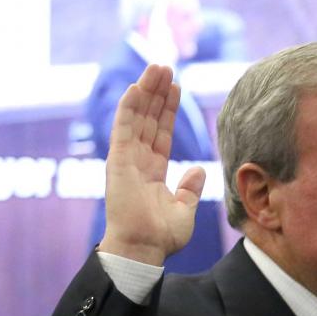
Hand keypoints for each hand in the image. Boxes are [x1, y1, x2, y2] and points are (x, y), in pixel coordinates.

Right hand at [99, 64, 204, 264]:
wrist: (144, 249)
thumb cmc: (161, 236)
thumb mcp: (184, 209)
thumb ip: (190, 188)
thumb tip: (198, 170)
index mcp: (152, 170)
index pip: (161, 132)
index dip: (168, 109)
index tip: (176, 87)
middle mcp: (137, 161)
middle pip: (148, 119)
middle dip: (157, 92)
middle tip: (165, 66)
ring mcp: (126, 159)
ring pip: (136, 117)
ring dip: (145, 92)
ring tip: (156, 68)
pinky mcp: (118, 162)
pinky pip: (123, 129)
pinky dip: (129, 108)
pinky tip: (136, 87)